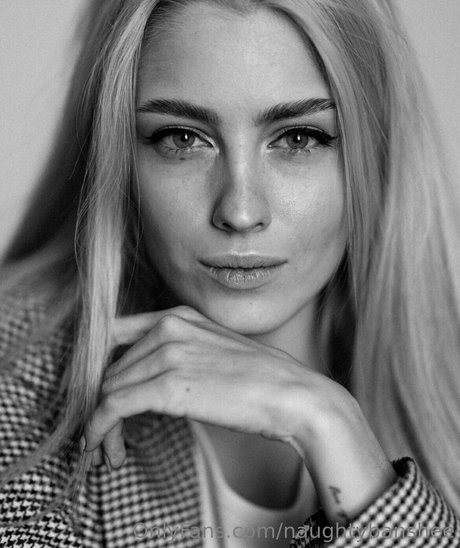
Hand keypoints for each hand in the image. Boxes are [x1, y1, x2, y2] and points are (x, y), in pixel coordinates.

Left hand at [83, 305, 321, 464]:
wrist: (294, 396)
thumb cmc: (261, 380)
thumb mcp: (214, 351)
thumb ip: (180, 354)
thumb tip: (147, 381)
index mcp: (180, 316)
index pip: (115, 335)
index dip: (101, 370)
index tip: (102, 398)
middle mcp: (169, 327)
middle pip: (111, 369)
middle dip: (104, 405)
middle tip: (109, 438)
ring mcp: (168, 354)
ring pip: (108, 391)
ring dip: (102, 426)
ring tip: (110, 452)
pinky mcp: (167, 386)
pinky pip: (112, 408)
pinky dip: (100, 431)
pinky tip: (104, 450)